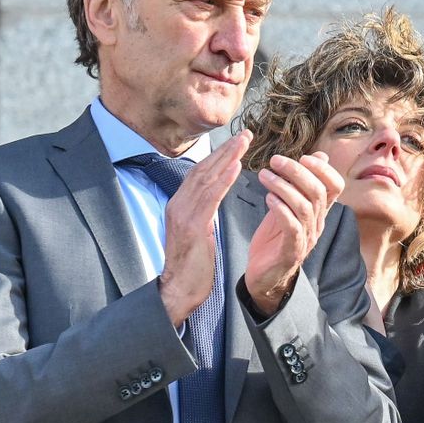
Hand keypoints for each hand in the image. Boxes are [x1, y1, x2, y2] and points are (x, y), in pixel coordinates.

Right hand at [160, 132, 249, 325]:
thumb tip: (212, 198)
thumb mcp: (197, 232)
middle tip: (245, 134)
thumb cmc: (192, 263)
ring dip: (226, 158)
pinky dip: (222, 180)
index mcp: (180, 205)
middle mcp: (178, 204)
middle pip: (203, 169)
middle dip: (225, 150)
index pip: (200, 173)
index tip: (238, 142)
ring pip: (205, 178)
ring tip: (244, 143)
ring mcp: (183, 214)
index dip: (219, 156)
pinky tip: (235, 167)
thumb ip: (202, 212)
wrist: (179, 288)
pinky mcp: (191, 226)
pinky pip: (209, 198)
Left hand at [245, 151, 345, 315]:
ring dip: (283, 187)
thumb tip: (320, 155)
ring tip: (264, 176)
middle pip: (318, 192)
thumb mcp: (289, 206)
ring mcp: (307, 239)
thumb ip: (302, 184)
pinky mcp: (292, 252)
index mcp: (319, 212)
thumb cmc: (275, 239)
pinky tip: (267, 198)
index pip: (335, 186)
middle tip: (275, 160)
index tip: (303, 157)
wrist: (264, 277)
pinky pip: (292, 227)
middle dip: (297, 172)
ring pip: (304, 207)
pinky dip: (281, 209)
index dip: (323, 169)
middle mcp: (318, 224)